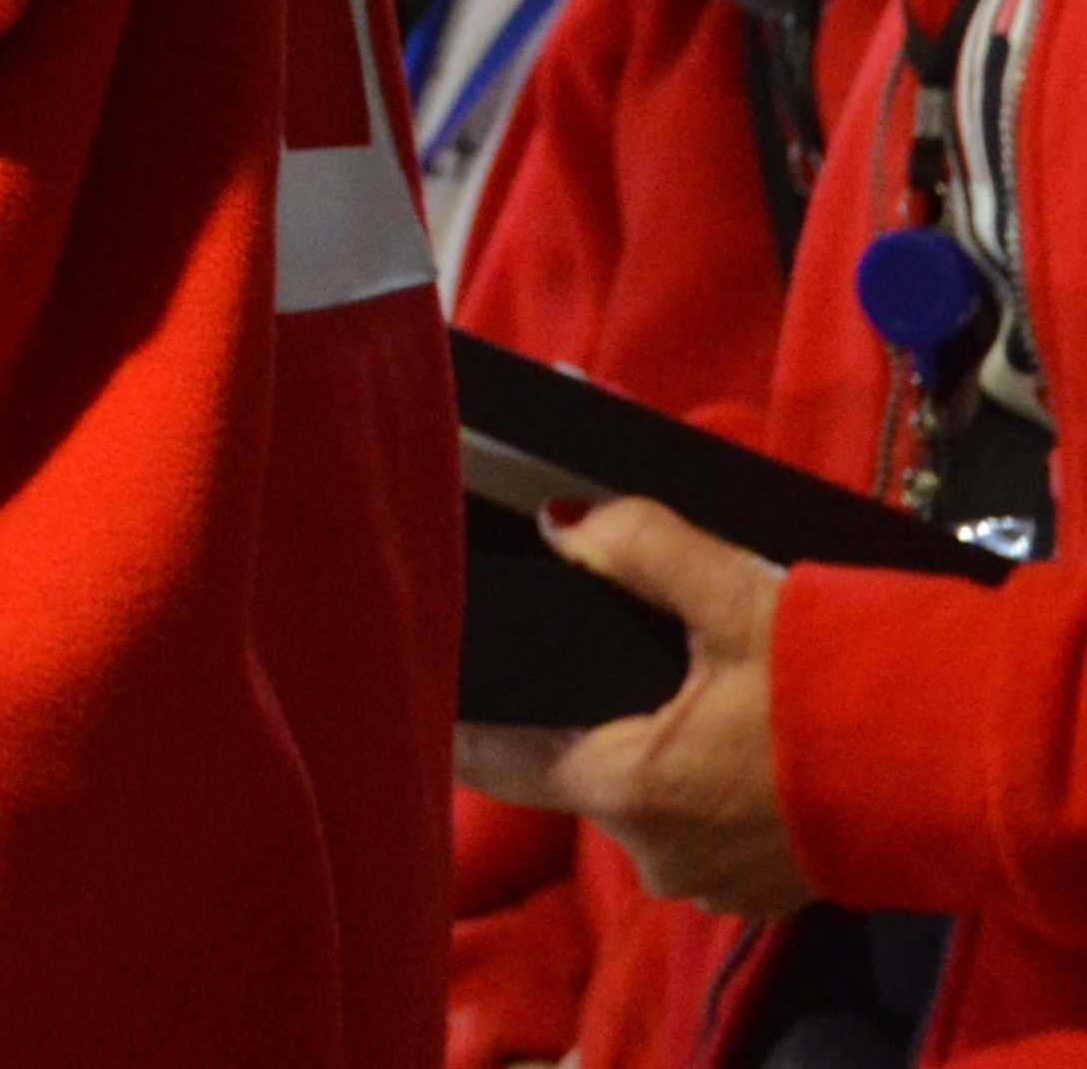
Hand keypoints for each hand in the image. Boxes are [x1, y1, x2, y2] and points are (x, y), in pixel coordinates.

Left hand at [452, 499, 816, 918]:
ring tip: (664, 682)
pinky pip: (702, 823)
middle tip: (579, 650)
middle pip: (573, 771)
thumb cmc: (841, 684)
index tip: (441, 670)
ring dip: (648, 745)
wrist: (966, 763)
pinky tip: (726, 731)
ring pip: (642, 797)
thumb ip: (636, 545)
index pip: (495, 760)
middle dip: (575, 715)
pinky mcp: (768, 885)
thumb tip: (561, 522)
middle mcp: (656, 855)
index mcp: (625, 790)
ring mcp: (715, 881)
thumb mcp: (733, 594)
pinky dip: (703, 777)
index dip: (465, 712)